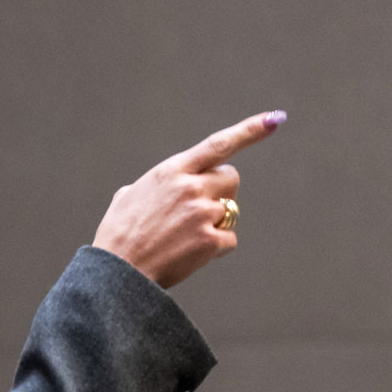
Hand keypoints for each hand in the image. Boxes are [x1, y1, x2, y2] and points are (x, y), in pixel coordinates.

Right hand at [93, 110, 285, 287]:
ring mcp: (202, 213)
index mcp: (170, 172)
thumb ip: (151, 187)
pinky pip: (229, 239)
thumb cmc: (117, 237)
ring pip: (230, 211)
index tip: (274, 119)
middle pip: (230, 179)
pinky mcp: (209, 240)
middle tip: (200, 210)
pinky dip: (215, 247)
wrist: (117, 272)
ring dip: (214, 222)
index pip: (218, 145)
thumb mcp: (126, 198)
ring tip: (184, 238)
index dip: (249, 131)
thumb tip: (154, 189)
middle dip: (221, 192)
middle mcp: (190, 187)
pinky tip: (190, 254)